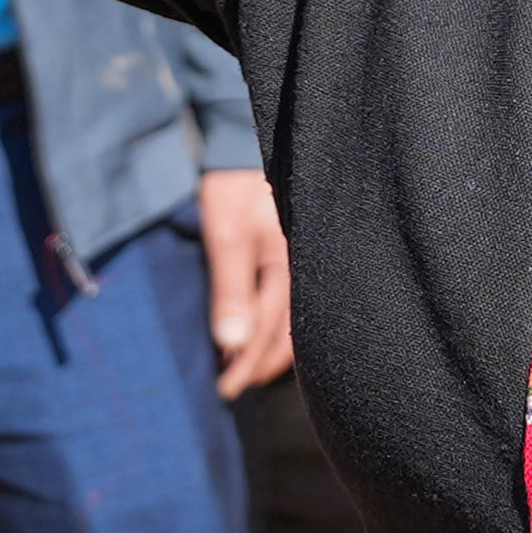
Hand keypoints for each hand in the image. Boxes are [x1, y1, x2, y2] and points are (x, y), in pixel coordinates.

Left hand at [198, 167, 297, 398]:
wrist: (248, 143)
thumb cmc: (232, 189)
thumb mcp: (225, 235)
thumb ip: (230, 289)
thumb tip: (231, 345)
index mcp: (290, 266)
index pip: (268, 332)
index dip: (246, 364)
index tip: (224, 389)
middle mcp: (306, 269)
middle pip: (286, 334)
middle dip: (259, 365)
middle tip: (232, 389)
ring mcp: (306, 264)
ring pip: (296, 323)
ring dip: (271, 352)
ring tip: (248, 372)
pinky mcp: (300, 257)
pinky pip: (297, 305)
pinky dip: (282, 330)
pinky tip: (269, 339)